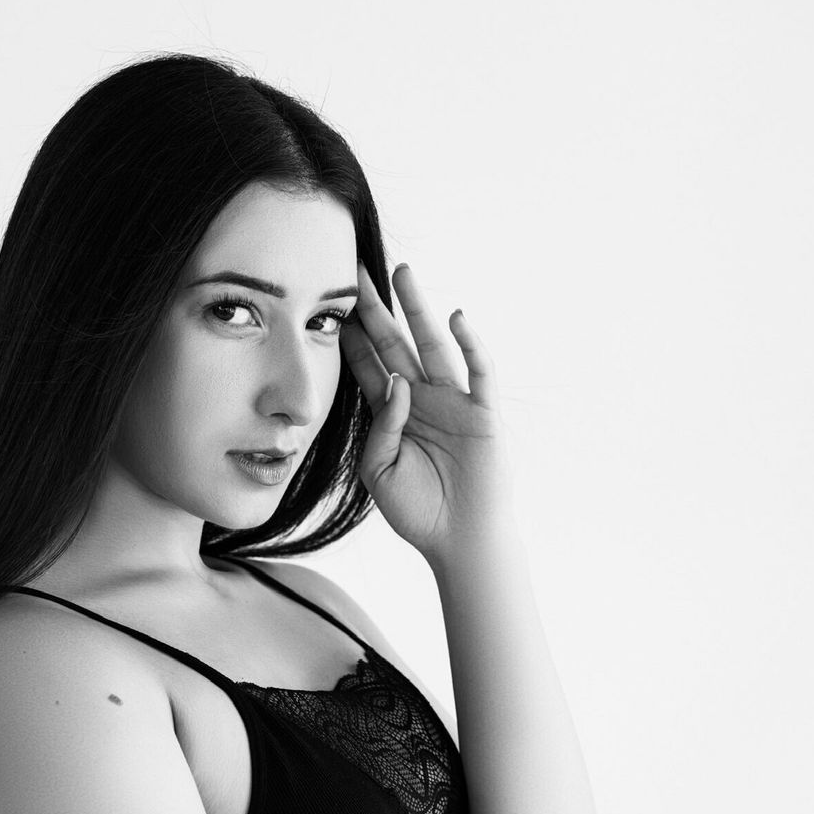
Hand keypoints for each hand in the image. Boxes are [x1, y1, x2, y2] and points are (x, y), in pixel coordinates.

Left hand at [343, 261, 516, 565]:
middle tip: (355, 272)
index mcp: (394, 414)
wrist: (460, 542)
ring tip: (402, 272)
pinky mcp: (484, 412)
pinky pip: (479, 371)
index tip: (329, 304)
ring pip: (433, 344)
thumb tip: (396, 383)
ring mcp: (454, 402)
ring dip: (418, 309)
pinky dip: (471, 343)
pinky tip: (456, 317)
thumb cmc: (418, 512)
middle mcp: (422, 400)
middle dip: (376, 309)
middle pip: (395, 343)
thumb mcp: (378, 472)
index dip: (351, 337)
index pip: (368, 365)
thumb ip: (380, 428)